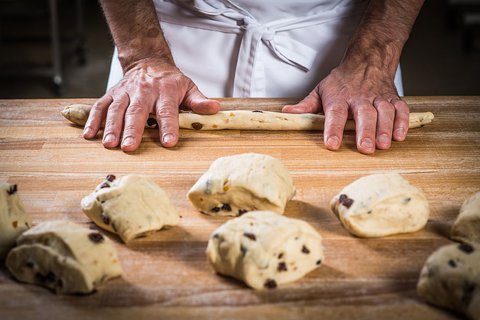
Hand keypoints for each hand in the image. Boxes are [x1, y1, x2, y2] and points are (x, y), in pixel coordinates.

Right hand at [83, 58, 219, 150]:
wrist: (148, 61)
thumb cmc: (170, 81)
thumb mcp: (188, 87)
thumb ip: (198, 101)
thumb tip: (214, 110)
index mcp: (165, 91)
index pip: (167, 112)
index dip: (168, 128)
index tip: (168, 143)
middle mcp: (143, 91)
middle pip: (137, 112)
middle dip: (132, 130)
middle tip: (129, 147)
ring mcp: (125, 92)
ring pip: (116, 110)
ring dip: (111, 127)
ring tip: (109, 145)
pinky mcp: (112, 94)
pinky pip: (100, 106)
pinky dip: (93, 120)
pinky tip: (89, 135)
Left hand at [282, 61, 408, 153]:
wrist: (368, 59)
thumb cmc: (342, 81)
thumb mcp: (321, 90)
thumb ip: (306, 106)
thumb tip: (286, 113)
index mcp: (339, 97)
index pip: (335, 114)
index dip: (333, 129)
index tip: (332, 144)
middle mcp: (360, 97)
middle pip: (363, 114)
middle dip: (365, 131)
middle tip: (365, 149)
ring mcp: (378, 97)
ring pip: (384, 112)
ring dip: (384, 129)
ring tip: (382, 145)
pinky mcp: (393, 98)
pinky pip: (401, 109)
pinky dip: (402, 122)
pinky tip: (400, 136)